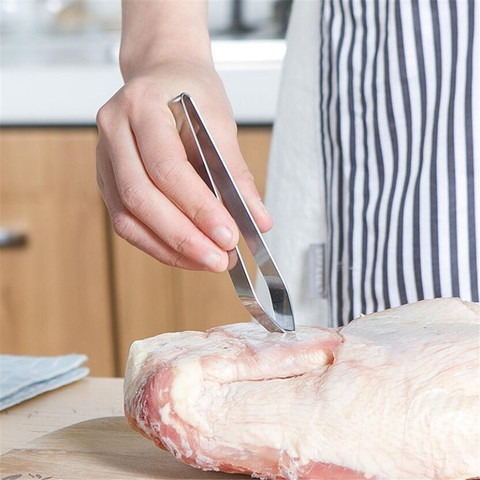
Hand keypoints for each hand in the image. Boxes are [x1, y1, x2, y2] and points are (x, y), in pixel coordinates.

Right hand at [96, 60, 271, 271]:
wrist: (162, 73)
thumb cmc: (190, 91)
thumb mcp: (219, 121)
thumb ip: (236, 174)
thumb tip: (258, 221)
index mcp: (140, 105)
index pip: (167, 166)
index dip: (198, 207)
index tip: (228, 236)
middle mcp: (113, 131)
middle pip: (140, 196)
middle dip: (183, 236)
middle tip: (218, 259)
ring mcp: (104, 157)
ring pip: (127, 216)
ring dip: (169, 247)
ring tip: (206, 261)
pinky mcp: (108, 179)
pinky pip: (126, 221)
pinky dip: (157, 243)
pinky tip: (185, 254)